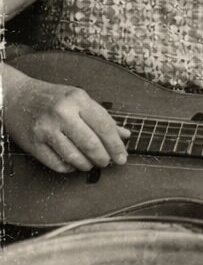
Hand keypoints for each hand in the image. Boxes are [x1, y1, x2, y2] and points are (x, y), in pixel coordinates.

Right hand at [1, 66, 129, 172]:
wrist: (16, 96)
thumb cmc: (53, 98)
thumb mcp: (80, 100)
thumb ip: (103, 118)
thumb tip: (125, 135)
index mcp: (78, 100)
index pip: (105, 127)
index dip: (116, 146)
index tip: (122, 158)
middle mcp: (62, 113)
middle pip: (91, 144)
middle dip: (103, 158)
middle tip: (106, 162)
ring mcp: (46, 129)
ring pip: (74, 156)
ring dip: (87, 164)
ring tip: (90, 163)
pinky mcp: (33, 143)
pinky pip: (57, 163)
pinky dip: (69, 168)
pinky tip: (73, 164)